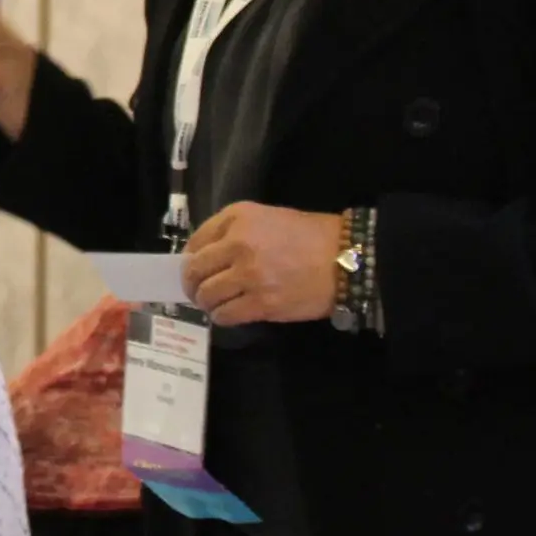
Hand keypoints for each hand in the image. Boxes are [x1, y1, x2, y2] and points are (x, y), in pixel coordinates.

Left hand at [183, 201, 343, 324]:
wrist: (346, 259)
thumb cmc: (309, 236)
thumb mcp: (266, 217)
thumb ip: (234, 231)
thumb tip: (205, 255)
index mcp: (237, 218)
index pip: (195, 241)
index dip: (189, 259)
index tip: (193, 269)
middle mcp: (238, 244)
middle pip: (195, 270)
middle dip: (191, 284)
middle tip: (196, 291)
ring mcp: (249, 275)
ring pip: (208, 295)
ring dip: (205, 303)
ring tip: (213, 304)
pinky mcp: (263, 303)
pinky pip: (227, 315)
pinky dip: (221, 317)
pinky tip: (227, 315)